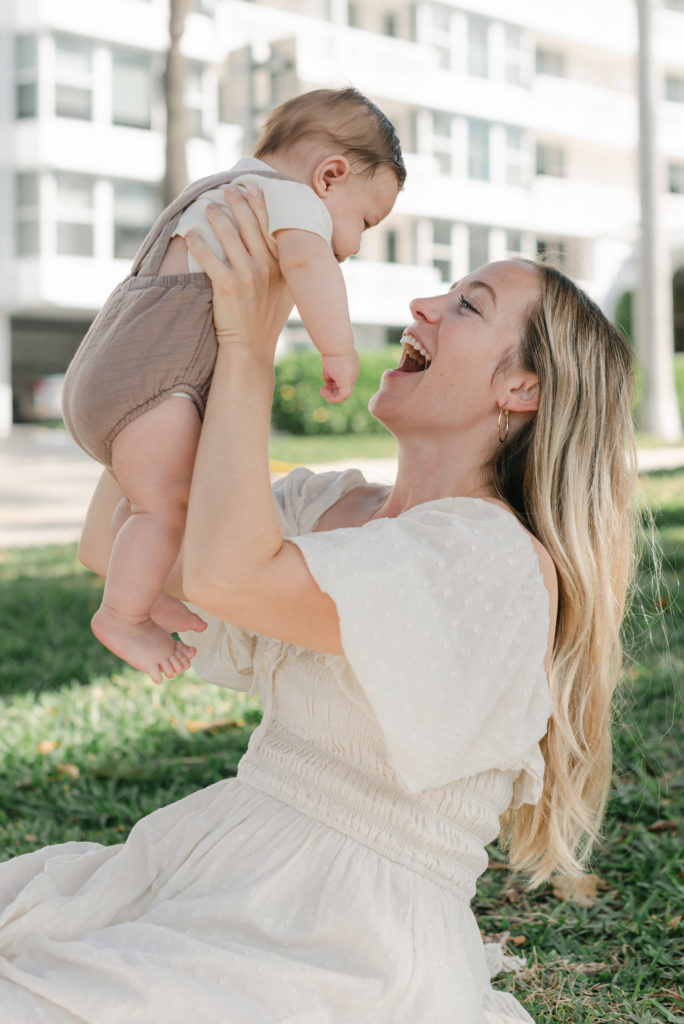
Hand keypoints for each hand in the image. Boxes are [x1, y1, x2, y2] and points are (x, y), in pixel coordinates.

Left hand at [185, 186, 291, 361]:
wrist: (251, 347)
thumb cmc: (266, 320)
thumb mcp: (285, 293)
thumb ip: (285, 271)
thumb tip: (286, 250)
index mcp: (281, 267)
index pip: (270, 229)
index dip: (262, 206)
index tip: (254, 189)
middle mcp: (267, 268)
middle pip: (250, 226)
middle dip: (238, 203)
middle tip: (229, 189)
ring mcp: (248, 276)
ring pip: (229, 237)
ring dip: (217, 217)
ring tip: (208, 207)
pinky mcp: (228, 286)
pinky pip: (209, 258)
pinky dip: (199, 243)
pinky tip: (191, 233)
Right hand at [320, 351, 360, 402]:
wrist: (336, 344)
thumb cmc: (331, 349)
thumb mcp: (330, 361)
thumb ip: (330, 371)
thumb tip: (327, 380)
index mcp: (351, 365)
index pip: (344, 378)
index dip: (334, 382)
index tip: (325, 384)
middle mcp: (354, 372)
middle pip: (345, 386)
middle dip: (333, 390)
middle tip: (322, 392)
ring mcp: (352, 377)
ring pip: (344, 392)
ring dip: (333, 395)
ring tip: (323, 394)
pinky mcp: (347, 381)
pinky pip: (344, 395)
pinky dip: (337, 399)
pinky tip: (329, 399)